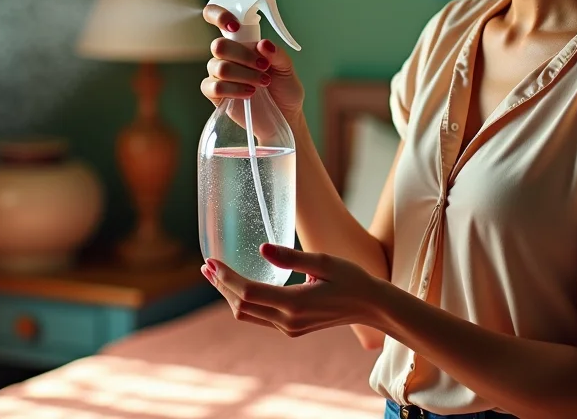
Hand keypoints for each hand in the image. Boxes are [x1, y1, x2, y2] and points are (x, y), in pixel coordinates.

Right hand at [200, 4, 304, 122]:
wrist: (286, 116)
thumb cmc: (285, 89)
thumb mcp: (288, 68)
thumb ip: (277, 54)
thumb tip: (263, 44)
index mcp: (242, 42)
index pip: (218, 19)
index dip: (218, 15)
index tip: (233, 26)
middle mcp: (228, 56)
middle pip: (219, 45)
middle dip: (244, 56)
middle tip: (263, 66)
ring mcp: (219, 75)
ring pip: (219, 67)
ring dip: (244, 74)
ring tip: (262, 83)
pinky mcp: (215, 95)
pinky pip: (213, 87)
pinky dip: (233, 89)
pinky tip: (249, 93)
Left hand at [201, 244, 383, 337]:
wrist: (371, 306)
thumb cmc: (351, 279)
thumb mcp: (324, 261)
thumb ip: (290, 256)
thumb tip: (261, 248)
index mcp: (294, 304)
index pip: (248, 292)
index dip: (226, 277)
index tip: (211, 261)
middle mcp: (288, 321)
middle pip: (242, 306)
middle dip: (221, 285)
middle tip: (206, 265)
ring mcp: (289, 328)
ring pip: (247, 314)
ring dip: (229, 294)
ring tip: (215, 274)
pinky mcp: (292, 328)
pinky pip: (259, 316)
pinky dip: (243, 301)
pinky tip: (238, 286)